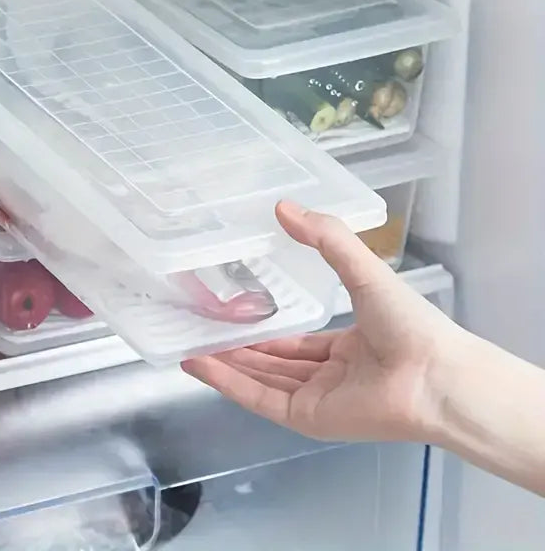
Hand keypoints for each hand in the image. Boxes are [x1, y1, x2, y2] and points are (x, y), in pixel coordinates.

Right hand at [182, 202, 466, 442]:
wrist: (434, 376)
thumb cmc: (407, 322)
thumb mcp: (361, 269)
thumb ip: (325, 238)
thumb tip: (283, 206)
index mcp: (349, 347)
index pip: (299, 343)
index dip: (267, 331)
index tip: (235, 314)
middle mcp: (331, 375)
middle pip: (275, 363)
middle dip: (239, 350)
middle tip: (204, 331)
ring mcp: (318, 399)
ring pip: (261, 381)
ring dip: (226, 364)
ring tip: (191, 347)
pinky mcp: (307, 419)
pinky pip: (260, 400)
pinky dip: (229, 384)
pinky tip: (200, 365)